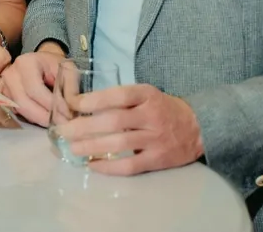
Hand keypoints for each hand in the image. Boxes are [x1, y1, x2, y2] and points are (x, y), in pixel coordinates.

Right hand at [0, 43, 64, 124]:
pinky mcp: (5, 98)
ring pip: (20, 110)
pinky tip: (47, 118)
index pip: (35, 89)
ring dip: (40, 119)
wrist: (42, 63)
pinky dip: (34, 118)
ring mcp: (5, 87)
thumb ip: (69, 89)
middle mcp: (11, 75)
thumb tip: (69, 110)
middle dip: (45, 117)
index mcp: (25, 64)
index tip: (67, 113)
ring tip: (57, 122)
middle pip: (24, 103)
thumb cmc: (54, 65)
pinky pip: (19, 113)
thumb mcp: (67, 70)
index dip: (51, 104)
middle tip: (62, 124)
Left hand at [58, 84, 203, 175]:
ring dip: (92, 147)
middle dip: (85, 127)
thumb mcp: (146, 94)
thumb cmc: (163, 108)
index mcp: (147, 95)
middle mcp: (152, 116)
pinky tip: (92, 165)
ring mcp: (156, 139)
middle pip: (114, 121)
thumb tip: (82, 105)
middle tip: (63, 131)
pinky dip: (109, 167)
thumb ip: (121, 98)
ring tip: (72, 149)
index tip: (74, 104)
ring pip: (119, 144)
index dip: (95, 100)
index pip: (119, 95)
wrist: (199, 128)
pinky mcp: (158, 159)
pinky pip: (130, 166)